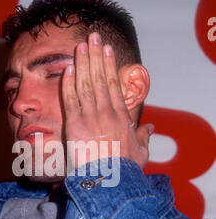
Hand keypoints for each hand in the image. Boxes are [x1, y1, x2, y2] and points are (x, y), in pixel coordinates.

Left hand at [61, 32, 153, 170]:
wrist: (108, 181)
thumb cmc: (124, 170)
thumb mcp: (140, 153)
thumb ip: (144, 138)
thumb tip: (150, 128)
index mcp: (121, 116)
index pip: (114, 84)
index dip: (110, 65)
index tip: (107, 50)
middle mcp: (106, 111)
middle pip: (100, 78)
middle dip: (96, 55)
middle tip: (93, 36)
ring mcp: (89, 116)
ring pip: (86, 83)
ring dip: (83, 63)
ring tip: (81, 45)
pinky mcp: (74, 124)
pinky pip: (70, 99)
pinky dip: (69, 83)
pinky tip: (68, 68)